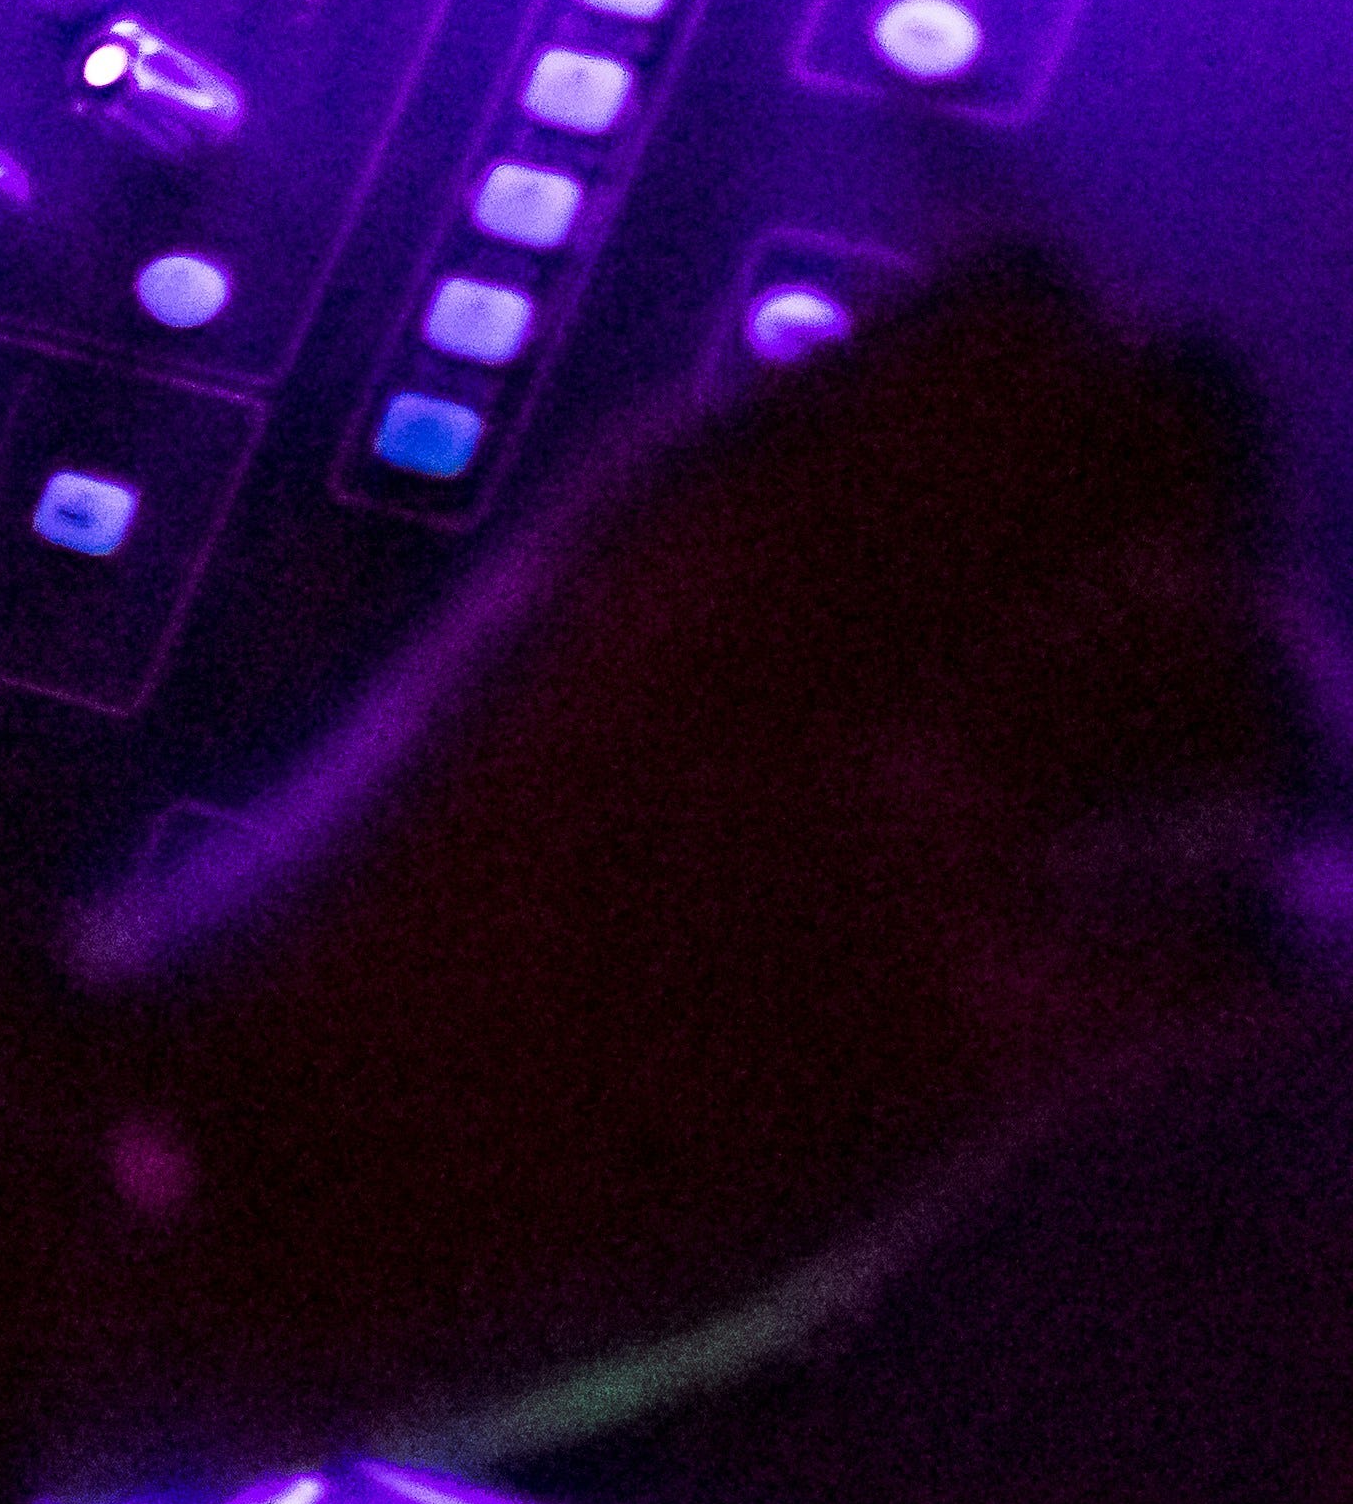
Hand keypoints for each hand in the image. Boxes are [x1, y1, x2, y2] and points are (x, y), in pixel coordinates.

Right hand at [75, 257, 1328, 1468]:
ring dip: (1255, 746)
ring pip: (1250, 685)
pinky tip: (1177, 983)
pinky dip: (1251, 955)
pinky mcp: (959, 1058)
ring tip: (1201, 815)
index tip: (1060, 475)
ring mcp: (898, 849)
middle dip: (1210, 524)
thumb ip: (713, 581)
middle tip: (1159, 630)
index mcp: (686, 525)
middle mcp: (816, 642)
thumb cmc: (336, 949)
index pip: (1023, 319)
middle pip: (1180, 443)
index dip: (1082, 387)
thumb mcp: (521, 666)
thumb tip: (890, 507)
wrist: (250, 1184)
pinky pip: (1251, 947)